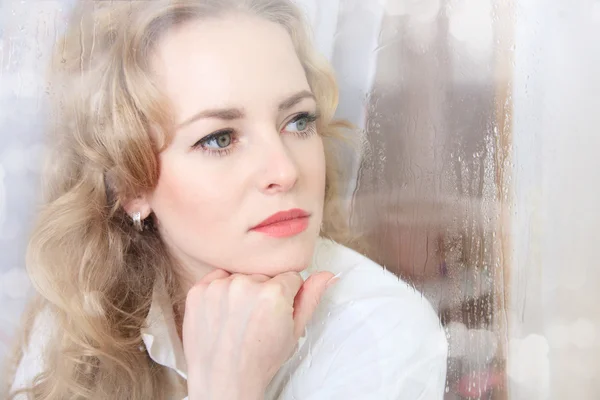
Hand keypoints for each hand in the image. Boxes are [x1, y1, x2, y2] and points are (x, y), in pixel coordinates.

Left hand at [182, 269, 334, 399]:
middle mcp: (245, 285)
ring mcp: (218, 287)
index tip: (277, 313)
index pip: (289, 276)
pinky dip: (219, 293)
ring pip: (240, 277)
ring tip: (238, 319)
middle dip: (264, 292)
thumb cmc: (259, 361)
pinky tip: (223, 315)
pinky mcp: (198, 291)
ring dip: (241, 291)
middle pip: (263, 275)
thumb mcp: (294, 332)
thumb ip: (310, 297)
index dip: (287, 296)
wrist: (222, 381)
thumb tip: (327, 275)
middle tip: (257, 320)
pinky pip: (216, 279)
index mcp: (273, 293)